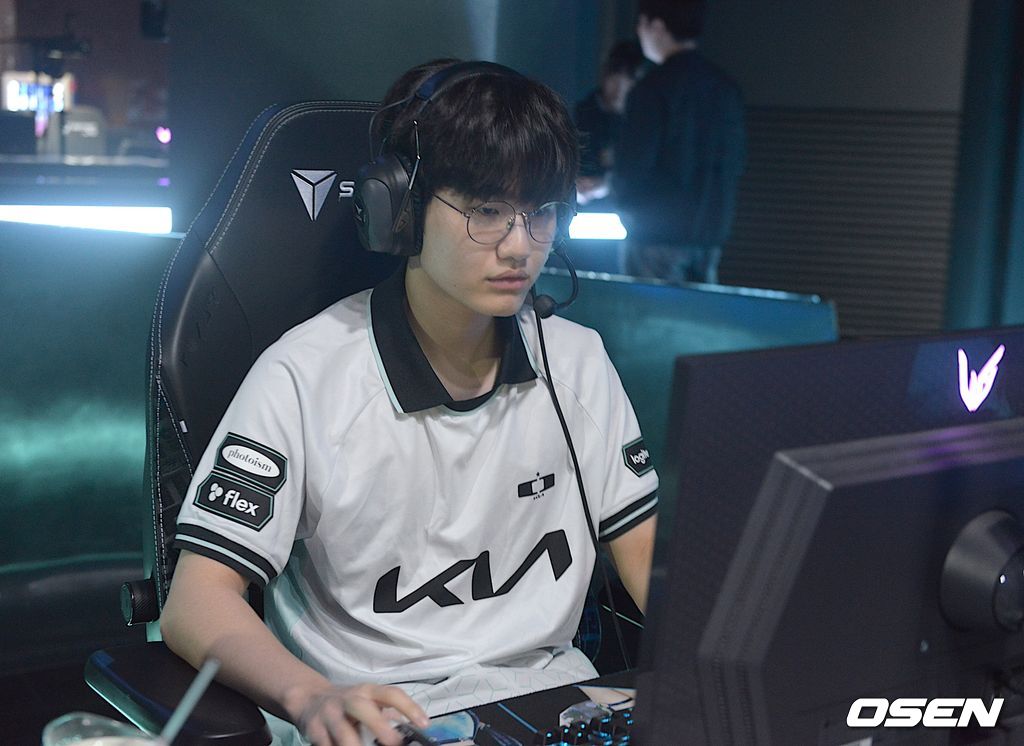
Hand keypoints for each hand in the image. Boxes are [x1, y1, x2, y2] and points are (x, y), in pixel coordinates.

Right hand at [290, 683, 428, 745]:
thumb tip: (413, 732)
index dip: (409, 707)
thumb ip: (386, 714)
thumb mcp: (367, 701)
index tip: (424, 724)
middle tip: (395, 744)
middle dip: (379, 727)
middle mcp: (348, 699)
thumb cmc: (347, 704)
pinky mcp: (313, 729)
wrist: (308, 698)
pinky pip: (326, 745)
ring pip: (342, 733)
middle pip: (363, 708)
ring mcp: (329, 714)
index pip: (391, 694)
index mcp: (367, 691)